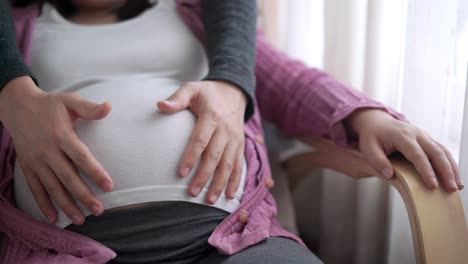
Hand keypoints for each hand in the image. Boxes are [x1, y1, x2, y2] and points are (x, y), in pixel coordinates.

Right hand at [0, 76, 113, 224]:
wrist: (17, 106)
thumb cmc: (49, 105)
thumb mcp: (69, 101)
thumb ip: (89, 108)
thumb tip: (109, 107)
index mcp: (61, 136)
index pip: (81, 157)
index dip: (95, 172)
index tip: (109, 186)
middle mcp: (48, 151)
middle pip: (68, 178)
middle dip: (83, 196)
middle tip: (99, 211)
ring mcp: (36, 161)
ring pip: (52, 187)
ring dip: (66, 205)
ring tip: (81, 219)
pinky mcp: (27, 167)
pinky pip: (35, 189)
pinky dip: (43, 204)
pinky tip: (53, 218)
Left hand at [157, 80, 246, 203]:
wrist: (234, 91)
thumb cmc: (207, 93)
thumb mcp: (192, 89)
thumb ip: (177, 98)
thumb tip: (160, 105)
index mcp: (212, 116)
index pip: (200, 140)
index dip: (191, 157)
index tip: (181, 173)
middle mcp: (226, 129)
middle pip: (215, 156)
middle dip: (204, 176)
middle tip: (192, 193)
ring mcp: (235, 138)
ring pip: (228, 164)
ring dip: (220, 183)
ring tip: (210, 200)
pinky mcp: (240, 144)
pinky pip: (239, 164)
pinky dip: (236, 180)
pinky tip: (230, 194)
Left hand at [345, 108, 462, 191]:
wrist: (377, 122)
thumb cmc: (372, 136)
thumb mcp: (367, 147)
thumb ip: (377, 161)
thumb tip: (389, 176)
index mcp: (402, 136)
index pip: (417, 155)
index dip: (426, 171)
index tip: (433, 186)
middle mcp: (417, 134)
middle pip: (436, 152)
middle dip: (446, 171)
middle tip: (452, 188)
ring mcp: (424, 135)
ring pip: (443, 151)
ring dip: (452, 168)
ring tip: (457, 186)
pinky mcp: (428, 140)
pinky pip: (442, 151)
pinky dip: (450, 163)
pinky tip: (454, 177)